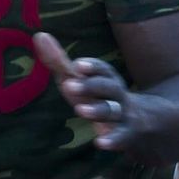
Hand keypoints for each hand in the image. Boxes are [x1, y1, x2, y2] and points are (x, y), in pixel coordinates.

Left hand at [33, 32, 143, 152]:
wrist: (140, 122)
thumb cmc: (98, 95)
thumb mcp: (79, 79)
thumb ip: (59, 61)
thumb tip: (38, 36)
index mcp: (106, 78)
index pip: (102, 69)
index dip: (91, 66)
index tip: (77, 64)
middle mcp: (116, 93)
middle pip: (108, 87)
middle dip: (90, 86)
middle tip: (68, 86)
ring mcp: (123, 114)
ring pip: (112, 111)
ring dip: (97, 110)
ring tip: (80, 110)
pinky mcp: (126, 135)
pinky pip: (121, 137)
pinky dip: (113, 139)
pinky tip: (100, 142)